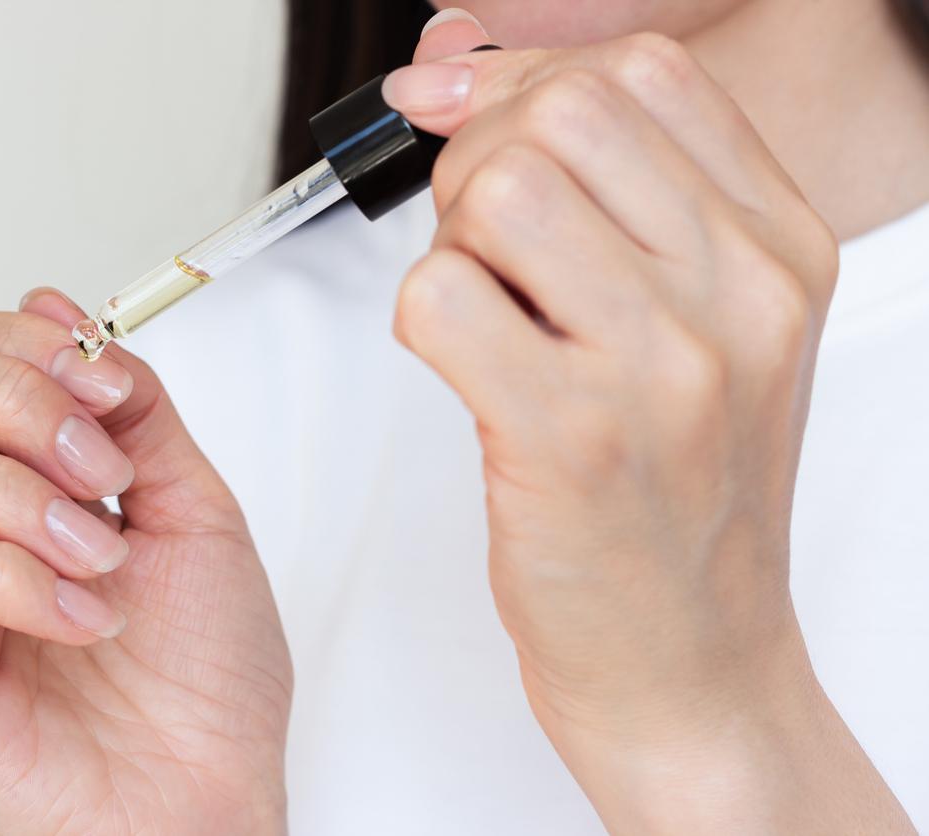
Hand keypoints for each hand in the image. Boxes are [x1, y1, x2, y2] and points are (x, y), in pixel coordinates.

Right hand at [0, 289, 290, 834]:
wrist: (211, 790)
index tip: (106, 385)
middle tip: (98, 464)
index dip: (21, 341)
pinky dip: (15, 580)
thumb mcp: (194, 506)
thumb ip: (136, 408)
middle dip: (8, 395)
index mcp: (13, 470)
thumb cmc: (205, 670)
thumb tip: (60, 310)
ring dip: (9, 492)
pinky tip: (83, 616)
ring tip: (98, 552)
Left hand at [385, 14, 911, 833]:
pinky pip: (441, 295)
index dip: (530, 86)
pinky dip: (421, 319)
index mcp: (779, 249)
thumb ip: (617, 201)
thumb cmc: (681, 502)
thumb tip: (463, 83)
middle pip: (561, 114)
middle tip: (484, 252)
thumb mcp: (704, 333)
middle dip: (483, 162)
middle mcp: (737, 295)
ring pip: (498, 190)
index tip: (486, 137)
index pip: (641, 73)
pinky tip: (467, 371)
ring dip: (454, 243)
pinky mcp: (570, 438)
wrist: (693, 662)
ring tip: (486, 319)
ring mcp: (660, 367)